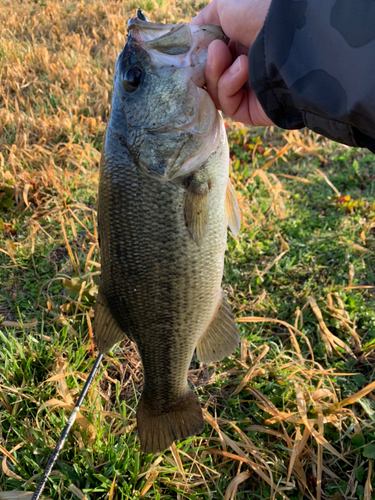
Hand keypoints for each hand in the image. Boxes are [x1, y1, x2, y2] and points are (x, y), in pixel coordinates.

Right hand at [190, 0, 273, 126]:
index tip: (190, 51)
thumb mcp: (225, 6)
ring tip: (232, 56)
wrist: (287, 38)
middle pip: (208, 79)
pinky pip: (228, 105)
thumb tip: (189, 36)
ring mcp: (248, 93)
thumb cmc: (259, 15)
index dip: (197, 57)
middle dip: (207, 64)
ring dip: (217, 73)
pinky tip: (244, 68)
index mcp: (239, 46)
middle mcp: (244, 70)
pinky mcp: (251, 112)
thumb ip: (204, 21)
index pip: (208, 60)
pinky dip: (229, 85)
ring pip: (214, 93)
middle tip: (216, 50)